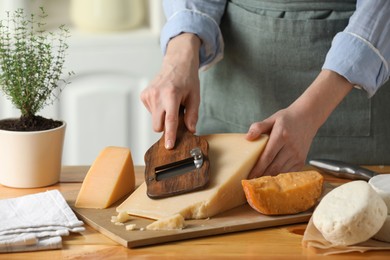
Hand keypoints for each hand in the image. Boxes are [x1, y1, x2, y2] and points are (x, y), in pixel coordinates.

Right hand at [140, 33, 200, 148]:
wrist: (177, 63)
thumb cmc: (187, 79)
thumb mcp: (195, 96)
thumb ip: (192, 114)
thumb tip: (191, 130)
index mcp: (171, 95)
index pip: (170, 120)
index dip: (170, 135)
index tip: (169, 146)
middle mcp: (157, 95)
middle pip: (158, 125)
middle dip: (166, 126)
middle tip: (176, 114)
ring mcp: (148, 95)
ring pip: (154, 119)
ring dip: (163, 116)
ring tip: (171, 102)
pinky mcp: (144, 95)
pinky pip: (151, 112)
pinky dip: (158, 110)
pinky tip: (164, 100)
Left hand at [246, 107, 316, 177]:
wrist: (308, 118)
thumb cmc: (287, 119)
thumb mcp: (272, 119)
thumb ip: (258, 127)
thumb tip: (247, 138)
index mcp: (281, 136)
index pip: (267, 156)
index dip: (257, 168)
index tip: (248, 176)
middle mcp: (291, 147)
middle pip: (274, 167)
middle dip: (261, 176)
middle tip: (250, 182)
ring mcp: (297, 155)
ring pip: (281, 172)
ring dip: (269, 178)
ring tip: (258, 182)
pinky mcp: (301, 161)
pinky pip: (289, 173)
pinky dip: (279, 177)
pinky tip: (270, 178)